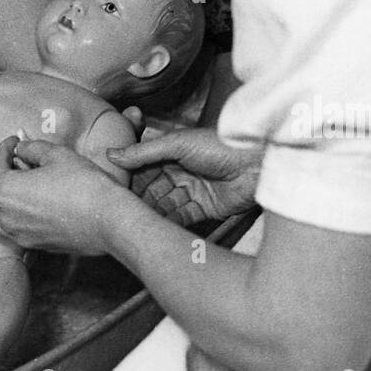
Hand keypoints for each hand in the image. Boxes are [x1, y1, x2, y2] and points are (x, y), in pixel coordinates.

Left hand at [0, 135, 124, 255]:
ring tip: (17, 183)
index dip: (3, 148)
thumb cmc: (83, 185)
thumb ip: (32, 148)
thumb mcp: (56, 155)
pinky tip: (29, 203)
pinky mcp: (32, 245)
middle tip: (8, 162)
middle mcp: (4, 216)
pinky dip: (11, 214)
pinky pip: (9, 229)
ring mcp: (17, 234)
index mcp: (5, 190)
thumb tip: (21, 148)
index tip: (14, 141)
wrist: (107, 220)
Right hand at [108, 127, 262, 225]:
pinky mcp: (205, 208)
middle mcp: (181, 170)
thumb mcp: (178, 143)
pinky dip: (169, 221)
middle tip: (120, 208)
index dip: (129, 176)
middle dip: (138, 197)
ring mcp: (192, 190)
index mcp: (172, 150)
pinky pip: (181, 217)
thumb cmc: (222, 144)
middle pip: (152, 187)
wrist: (257, 163)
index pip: (143, 166)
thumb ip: (144, 151)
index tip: (112, 186)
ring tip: (135, 221)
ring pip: (164, 203)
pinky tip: (156, 226)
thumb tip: (112, 154)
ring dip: (152, 211)